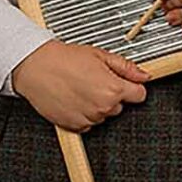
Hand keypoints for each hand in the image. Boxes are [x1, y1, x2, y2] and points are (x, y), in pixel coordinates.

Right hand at [11, 40, 149, 131]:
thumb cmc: (64, 59)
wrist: (37, 66)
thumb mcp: (99, 55)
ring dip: (96, 104)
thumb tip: (144, 75)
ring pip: (103, 114)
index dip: (132, 86)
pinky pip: (88, 122)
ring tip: (80, 87)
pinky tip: (74, 98)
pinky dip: (83, 113)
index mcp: (113, 89)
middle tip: (94, 79)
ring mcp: (89, 118)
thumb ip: (126, 67)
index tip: (124, 82)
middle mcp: (103, 107)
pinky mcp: (75, 126)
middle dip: (112, 94)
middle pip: (120, 105)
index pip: (139, 95)